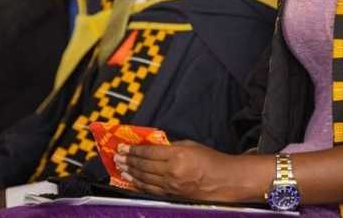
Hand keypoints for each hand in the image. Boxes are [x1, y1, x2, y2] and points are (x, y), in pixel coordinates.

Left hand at [114, 140, 244, 202]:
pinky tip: (132, 181)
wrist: (226, 180)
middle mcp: (173, 171)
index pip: (148, 152)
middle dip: (128, 161)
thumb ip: (169, 147)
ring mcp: (172, 186)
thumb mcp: (190, 146)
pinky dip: (139, 185)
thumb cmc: (210, 160)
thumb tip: (152, 147)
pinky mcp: (174, 196)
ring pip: (145, 179)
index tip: (122, 147)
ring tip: (120, 167)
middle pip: (144, 166)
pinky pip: (152, 190)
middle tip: (116, 157)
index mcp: (177, 155)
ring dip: (130, 173)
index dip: (133, 150)